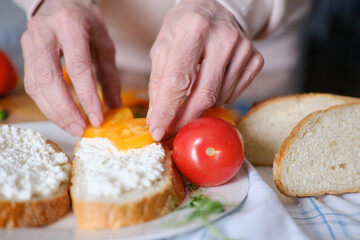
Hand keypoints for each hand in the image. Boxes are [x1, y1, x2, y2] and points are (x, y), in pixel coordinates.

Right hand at [21, 0, 119, 135]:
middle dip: (66, 110)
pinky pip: (32, 85)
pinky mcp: (25, 54)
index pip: (78, 68)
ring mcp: (30, 43)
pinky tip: (60, 115)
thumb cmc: (86, 23)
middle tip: (80, 129)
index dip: (87, 97)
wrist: (60, 2)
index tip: (97, 118)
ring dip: (54, 112)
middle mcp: (45, 33)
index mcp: (70, 26)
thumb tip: (114, 107)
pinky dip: (46, 104)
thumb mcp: (104, 44)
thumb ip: (109, 76)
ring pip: (36, 85)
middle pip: (50, 80)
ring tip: (72, 127)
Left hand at [147, 0, 263, 140]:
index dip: (167, 111)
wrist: (215, 7)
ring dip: (201, 106)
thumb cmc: (184, 28)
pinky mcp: (255, 58)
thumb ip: (158, 84)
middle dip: (185, 119)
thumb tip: (157, 120)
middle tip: (173, 131)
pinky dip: (219, 97)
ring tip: (193, 93)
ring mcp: (243, 48)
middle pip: (203, 95)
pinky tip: (212, 83)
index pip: (178, 81)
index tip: (158, 131)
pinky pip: (235, 93)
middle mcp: (222, 37)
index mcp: (192, 29)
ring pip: (219, 97)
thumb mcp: (163, 47)